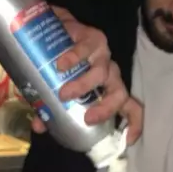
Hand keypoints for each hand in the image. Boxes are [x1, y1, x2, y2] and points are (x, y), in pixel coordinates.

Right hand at [30, 6, 142, 145]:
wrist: (53, 32)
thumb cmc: (59, 67)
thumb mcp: (55, 90)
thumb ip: (49, 109)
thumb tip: (38, 127)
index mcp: (107, 91)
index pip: (130, 109)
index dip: (134, 124)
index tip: (126, 140)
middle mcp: (110, 75)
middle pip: (119, 94)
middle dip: (106, 109)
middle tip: (87, 119)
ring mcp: (103, 56)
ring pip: (102, 73)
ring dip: (83, 86)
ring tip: (63, 94)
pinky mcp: (92, 38)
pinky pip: (86, 49)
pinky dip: (73, 59)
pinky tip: (60, 65)